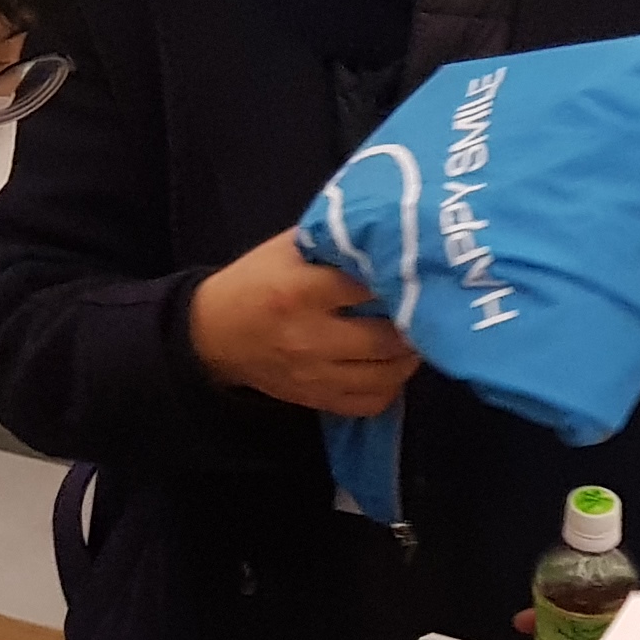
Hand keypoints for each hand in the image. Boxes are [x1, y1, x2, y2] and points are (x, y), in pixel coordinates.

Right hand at [187, 229, 419, 415]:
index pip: (367, 286)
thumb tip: (384, 236)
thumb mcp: (286, 250)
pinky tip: (390, 365)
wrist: (214, 334)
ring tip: (414, 335)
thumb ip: (333, 242)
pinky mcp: (317, 399)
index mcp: (301, 291)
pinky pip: (370, 403)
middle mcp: (310, 338)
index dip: (398, 279)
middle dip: (414, 323)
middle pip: (386, 338)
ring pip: (386, 375)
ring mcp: (315, 375)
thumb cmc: (255, 282)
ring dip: (408, 356)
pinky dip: (390, 386)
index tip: (415, 272)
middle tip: (424, 309)